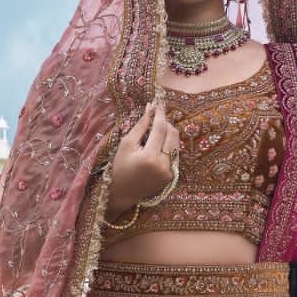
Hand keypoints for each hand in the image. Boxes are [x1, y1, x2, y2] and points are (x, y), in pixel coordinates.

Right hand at [105, 101, 179, 217]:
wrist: (122, 192)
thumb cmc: (120, 167)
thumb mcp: (126, 144)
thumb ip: (141, 126)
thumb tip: (151, 108)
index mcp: (149, 157)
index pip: (160, 129)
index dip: (160, 114)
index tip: (158, 104)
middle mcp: (163, 165)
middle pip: (173, 134)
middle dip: (166, 123)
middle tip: (156, 119)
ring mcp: (169, 172)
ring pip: (177, 144)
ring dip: (169, 134)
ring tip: (156, 132)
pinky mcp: (172, 176)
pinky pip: (175, 154)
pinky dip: (169, 146)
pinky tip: (158, 145)